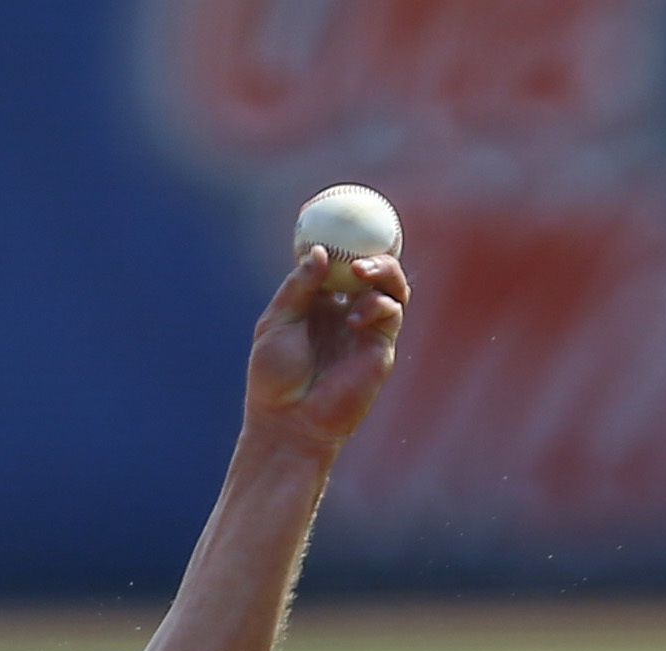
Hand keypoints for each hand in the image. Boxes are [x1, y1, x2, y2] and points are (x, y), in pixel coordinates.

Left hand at [244, 247, 407, 461]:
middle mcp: (345, 311)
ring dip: (382, 269)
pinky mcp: (380, 348)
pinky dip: (379, 303)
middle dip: (372, 246)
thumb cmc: (273, 379)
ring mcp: (365, 329)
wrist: (288, 424)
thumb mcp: (276, 324)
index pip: (338, 262)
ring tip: (362, 271)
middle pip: (371, 266)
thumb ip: (298, 287)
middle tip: (360, 240)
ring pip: (390, 284)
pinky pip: (392, 311)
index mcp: (318, 304)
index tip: (337, 212)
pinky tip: (357, 316)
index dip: (342, 238)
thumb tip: (321, 252)